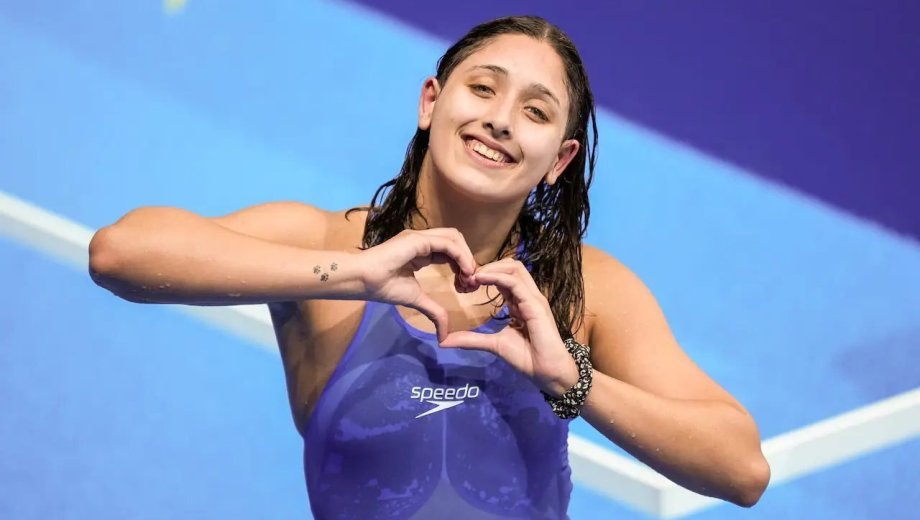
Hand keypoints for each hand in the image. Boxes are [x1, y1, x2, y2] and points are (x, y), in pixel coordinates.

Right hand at [358, 228, 477, 341]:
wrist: (363, 280)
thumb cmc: (383, 287)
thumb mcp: (416, 300)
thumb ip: (433, 311)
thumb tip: (444, 336)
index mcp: (420, 252)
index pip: (449, 251)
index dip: (462, 266)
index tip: (465, 286)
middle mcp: (422, 241)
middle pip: (455, 241)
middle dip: (467, 259)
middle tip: (471, 282)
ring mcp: (419, 238)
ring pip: (454, 238)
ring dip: (466, 256)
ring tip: (469, 277)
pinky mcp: (417, 239)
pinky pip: (447, 243)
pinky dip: (460, 255)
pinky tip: (464, 271)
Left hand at [438, 258, 578, 395]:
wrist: (547, 372)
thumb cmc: (527, 358)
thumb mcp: (493, 344)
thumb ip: (471, 339)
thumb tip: (444, 341)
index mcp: (519, 301)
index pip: (503, 276)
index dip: (484, 275)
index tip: (465, 283)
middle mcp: (527, 295)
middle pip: (510, 265)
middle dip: (488, 266)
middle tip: (467, 277)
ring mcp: (533, 297)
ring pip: (514, 267)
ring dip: (491, 268)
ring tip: (473, 276)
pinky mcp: (535, 304)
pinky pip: (515, 282)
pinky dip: (496, 277)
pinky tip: (480, 279)